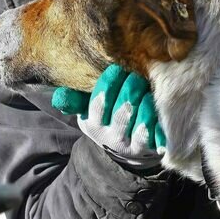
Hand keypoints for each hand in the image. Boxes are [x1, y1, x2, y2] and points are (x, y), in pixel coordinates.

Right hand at [51, 64, 165, 169]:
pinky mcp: (151, 149)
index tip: (117, 68)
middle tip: (136, 75)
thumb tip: (58, 96)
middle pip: (122, 112)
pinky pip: (156, 136)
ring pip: (140, 124)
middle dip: (129, 91)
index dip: (108, 85)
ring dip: (145, 106)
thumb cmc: (107, 119)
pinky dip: (158, 123)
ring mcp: (132, 145)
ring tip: (148, 89)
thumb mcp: (88, 111)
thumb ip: (75, 101)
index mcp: (93, 124)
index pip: (99, 104)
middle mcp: (112, 136)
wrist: (126, 150)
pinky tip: (161, 110)